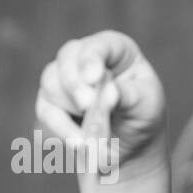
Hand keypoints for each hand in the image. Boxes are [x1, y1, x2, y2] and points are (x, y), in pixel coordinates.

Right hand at [35, 31, 167, 183]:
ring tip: (92, 137)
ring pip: (52, 84)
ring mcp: (64, 78)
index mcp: (116, 50)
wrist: (129, 147)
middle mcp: (85, 57)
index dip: (92, 58)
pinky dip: (62, 129)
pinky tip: (80, 144)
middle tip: (87, 106)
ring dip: (71, 110)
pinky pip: (46, 111)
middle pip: (67, 59)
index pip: (100, 46)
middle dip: (75, 84)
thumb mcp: (147, 106)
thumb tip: (108, 92)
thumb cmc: (143, 117)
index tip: (94, 78)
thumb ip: (128, 97)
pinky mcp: (51, 102)